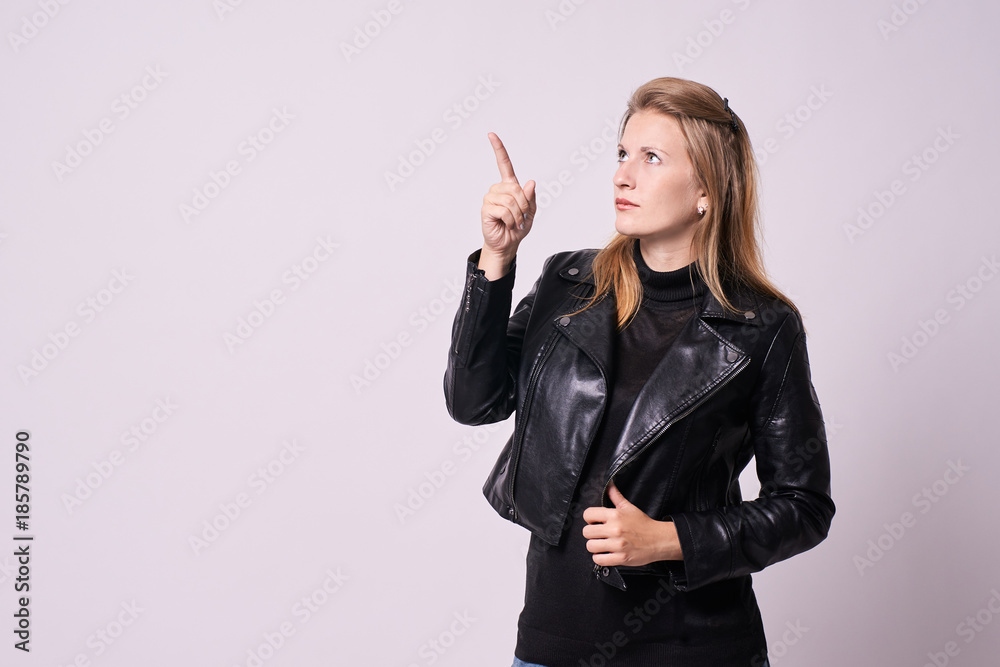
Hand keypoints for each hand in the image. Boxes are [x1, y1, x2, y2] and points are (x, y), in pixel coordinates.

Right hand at [480, 132, 535, 266]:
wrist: (507, 244)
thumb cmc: (518, 227)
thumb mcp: (531, 212)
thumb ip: (531, 198)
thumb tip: (530, 182)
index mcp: (509, 186)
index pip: (503, 164)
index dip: (498, 149)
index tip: (491, 134)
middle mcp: (497, 189)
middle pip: (515, 188)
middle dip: (523, 205)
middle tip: (521, 217)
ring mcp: (490, 198)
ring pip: (510, 200)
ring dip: (517, 214)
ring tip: (514, 222)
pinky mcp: (486, 209)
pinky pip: (504, 210)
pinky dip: (510, 219)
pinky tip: (507, 224)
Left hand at [582, 481, 683, 566]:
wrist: (659, 540)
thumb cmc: (644, 525)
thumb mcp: (629, 507)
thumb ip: (616, 496)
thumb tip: (609, 485)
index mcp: (615, 515)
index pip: (588, 514)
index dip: (590, 519)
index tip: (595, 522)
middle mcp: (615, 529)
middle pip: (586, 532)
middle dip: (591, 533)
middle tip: (599, 534)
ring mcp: (617, 544)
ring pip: (590, 546)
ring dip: (595, 546)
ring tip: (603, 544)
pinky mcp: (621, 558)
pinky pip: (599, 560)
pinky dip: (600, 558)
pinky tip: (606, 553)